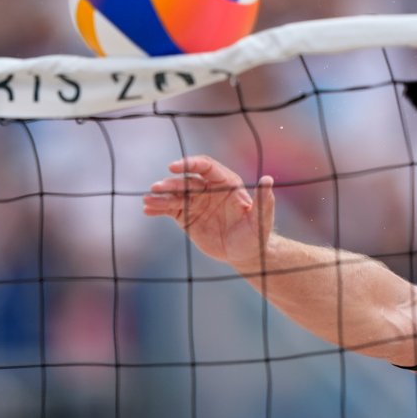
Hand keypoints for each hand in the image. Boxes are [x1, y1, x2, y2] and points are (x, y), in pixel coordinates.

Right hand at [142, 155, 274, 268]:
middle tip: (157, 187)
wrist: (244, 253)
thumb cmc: (256, 235)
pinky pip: (169, 209)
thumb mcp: (261, 220)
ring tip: (147, 201)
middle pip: (186, 180)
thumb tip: (268, 179)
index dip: (190, 164)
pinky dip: (158, 209)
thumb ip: (264, 201)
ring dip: (160, 196)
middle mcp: (209, 189)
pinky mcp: (186, 216)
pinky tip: (148, 210)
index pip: (206, 167)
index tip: (175, 167)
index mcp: (227, 183)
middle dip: (171, 183)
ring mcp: (196, 202)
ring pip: (175, 195)